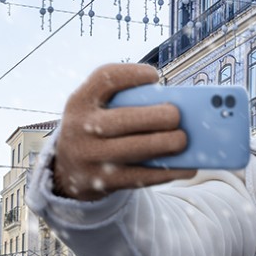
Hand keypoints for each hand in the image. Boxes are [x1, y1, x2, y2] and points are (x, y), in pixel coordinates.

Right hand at [52, 63, 195, 200]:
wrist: (69, 169)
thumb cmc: (96, 129)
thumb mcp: (96, 109)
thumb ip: (126, 101)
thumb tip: (175, 106)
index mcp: (80, 101)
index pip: (104, 78)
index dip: (132, 74)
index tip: (153, 76)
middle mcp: (80, 128)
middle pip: (124, 118)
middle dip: (157, 116)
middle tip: (177, 116)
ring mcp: (90, 157)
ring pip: (135, 149)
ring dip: (166, 144)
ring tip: (183, 139)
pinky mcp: (103, 182)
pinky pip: (141, 176)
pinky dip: (168, 171)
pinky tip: (186, 168)